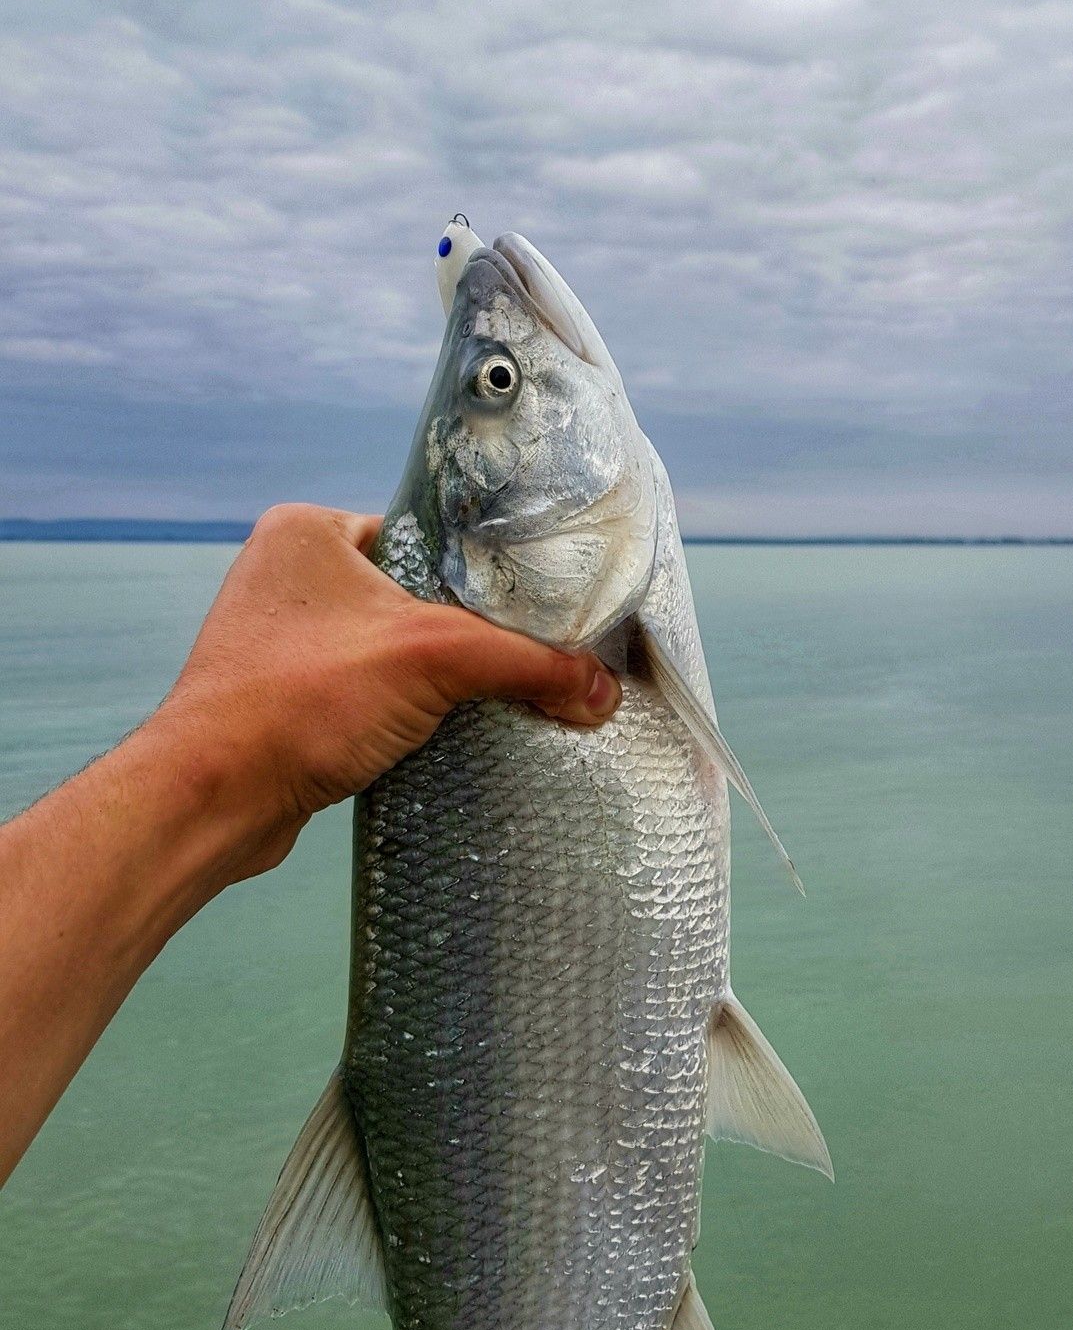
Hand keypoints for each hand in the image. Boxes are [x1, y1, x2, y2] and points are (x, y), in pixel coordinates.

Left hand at [150, 502, 621, 883]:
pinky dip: (401, 710)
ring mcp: (280, 639)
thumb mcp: (435, 658)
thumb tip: (602, 689)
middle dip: (462, 633)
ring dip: (433, 677)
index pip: (426, 537)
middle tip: (518, 656)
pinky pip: (365, 690)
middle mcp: (287, 575)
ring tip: (483, 696)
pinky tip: (437, 732)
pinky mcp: (283, 697)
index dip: (481, 574)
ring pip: (391, 648)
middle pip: (415, 596)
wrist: (214, 798)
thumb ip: (527, 662)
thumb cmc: (301, 699)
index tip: (530, 608)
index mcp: (308, 531)